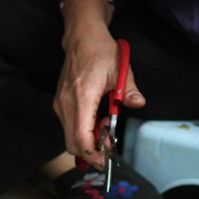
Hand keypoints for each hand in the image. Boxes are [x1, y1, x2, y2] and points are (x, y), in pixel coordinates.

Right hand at [55, 0, 144, 162]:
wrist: (82, 37)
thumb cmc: (100, 51)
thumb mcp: (120, 70)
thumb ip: (129, 90)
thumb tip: (138, 103)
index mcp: (81, 97)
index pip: (81, 138)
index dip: (94, 154)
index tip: (107, 160)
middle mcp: (66, 103)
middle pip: (72, 143)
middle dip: (92, 151)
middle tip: (110, 144)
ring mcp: (60, 103)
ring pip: (70, 136)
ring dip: (88, 140)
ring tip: (106, 127)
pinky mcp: (60, 103)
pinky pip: (69, 126)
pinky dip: (83, 131)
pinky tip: (97, 120)